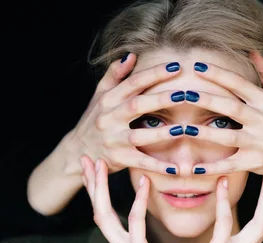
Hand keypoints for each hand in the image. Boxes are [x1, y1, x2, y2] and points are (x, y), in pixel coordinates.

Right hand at [64, 54, 186, 174]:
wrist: (76, 151)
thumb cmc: (93, 120)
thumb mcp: (99, 96)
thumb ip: (114, 75)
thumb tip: (131, 55)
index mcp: (108, 100)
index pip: (133, 83)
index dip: (154, 74)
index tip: (176, 66)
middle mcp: (109, 118)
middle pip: (137, 105)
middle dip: (161, 98)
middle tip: (186, 93)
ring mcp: (113, 140)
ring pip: (140, 136)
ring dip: (163, 133)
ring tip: (184, 129)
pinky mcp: (118, 159)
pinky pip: (140, 162)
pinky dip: (157, 166)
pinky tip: (175, 168)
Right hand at [81, 155, 175, 242]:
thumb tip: (144, 240)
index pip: (105, 214)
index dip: (98, 192)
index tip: (94, 169)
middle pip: (97, 209)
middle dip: (90, 183)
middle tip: (84, 157)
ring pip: (106, 213)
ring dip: (101, 187)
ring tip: (99, 162)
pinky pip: (135, 223)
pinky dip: (137, 201)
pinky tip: (142, 182)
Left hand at [180, 52, 262, 178]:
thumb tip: (254, 51)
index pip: (240, 84)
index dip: (218, 75)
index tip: (197, 66)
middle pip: (232, 108)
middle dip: (207, 100)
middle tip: (183, 93)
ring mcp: (260, 143)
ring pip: (229, 136)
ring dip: (205, 133)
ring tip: (184, 127)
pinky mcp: (254, 162)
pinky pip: (230, 164)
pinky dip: (213, 167)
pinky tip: (195, 167)